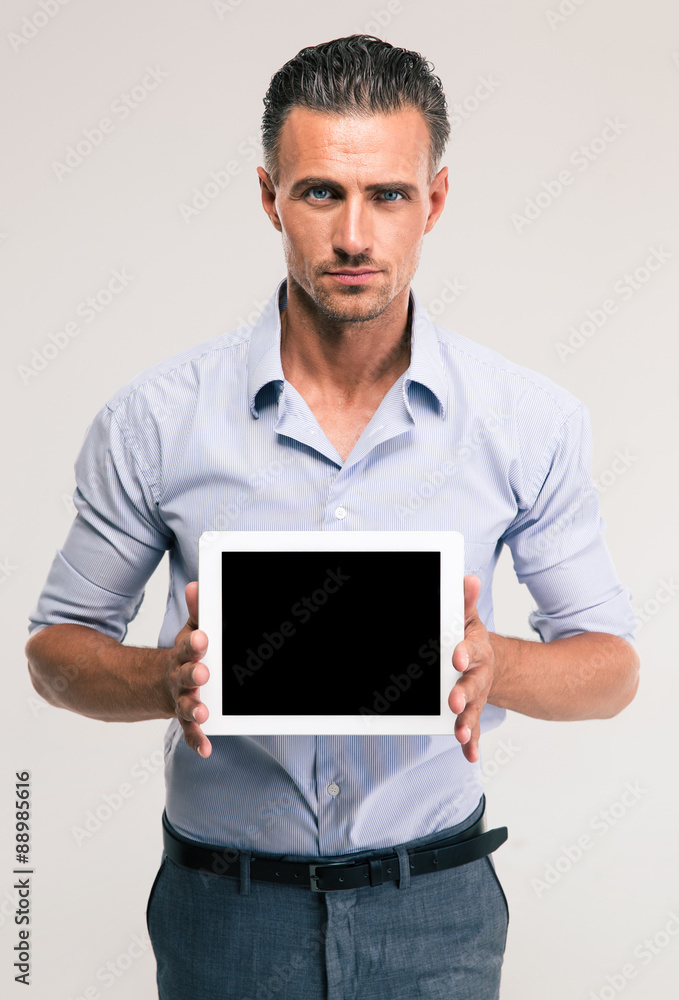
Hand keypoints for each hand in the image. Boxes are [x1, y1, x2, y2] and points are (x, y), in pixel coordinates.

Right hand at [166, 581, 211, 757]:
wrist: (152, 683)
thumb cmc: (182, 655)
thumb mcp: (186, 632)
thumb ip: (196, 611)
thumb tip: (197, 585)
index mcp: (182, 655)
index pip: (188, 648)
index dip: (193, 644)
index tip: (201, 639)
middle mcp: (178, 678)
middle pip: (186, 676)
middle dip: (194, 674)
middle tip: (203, 673)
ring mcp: (179, 699)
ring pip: (186, 705)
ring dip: (195, 708)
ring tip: (203, 711)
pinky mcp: (183, 717)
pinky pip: (190, 730)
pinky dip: (197, 739)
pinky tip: (206, 749)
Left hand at [448, 575, 494, 763]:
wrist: (490, 662)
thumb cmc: (470, 639)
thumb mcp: (468, 618)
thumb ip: (465, 601)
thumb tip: (467, 577)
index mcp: (475, 650)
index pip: (469, 650)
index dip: (462, 652)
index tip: (454, 656)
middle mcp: (479, 675)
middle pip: (472, 684)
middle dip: (463, 693)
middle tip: (454, 701)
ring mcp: (477, 696)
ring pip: (473, 710)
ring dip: (466, 722)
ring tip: (458, 734)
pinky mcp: (473, 712)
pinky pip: (472, 728)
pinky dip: (471, 741)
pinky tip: (468, 753)